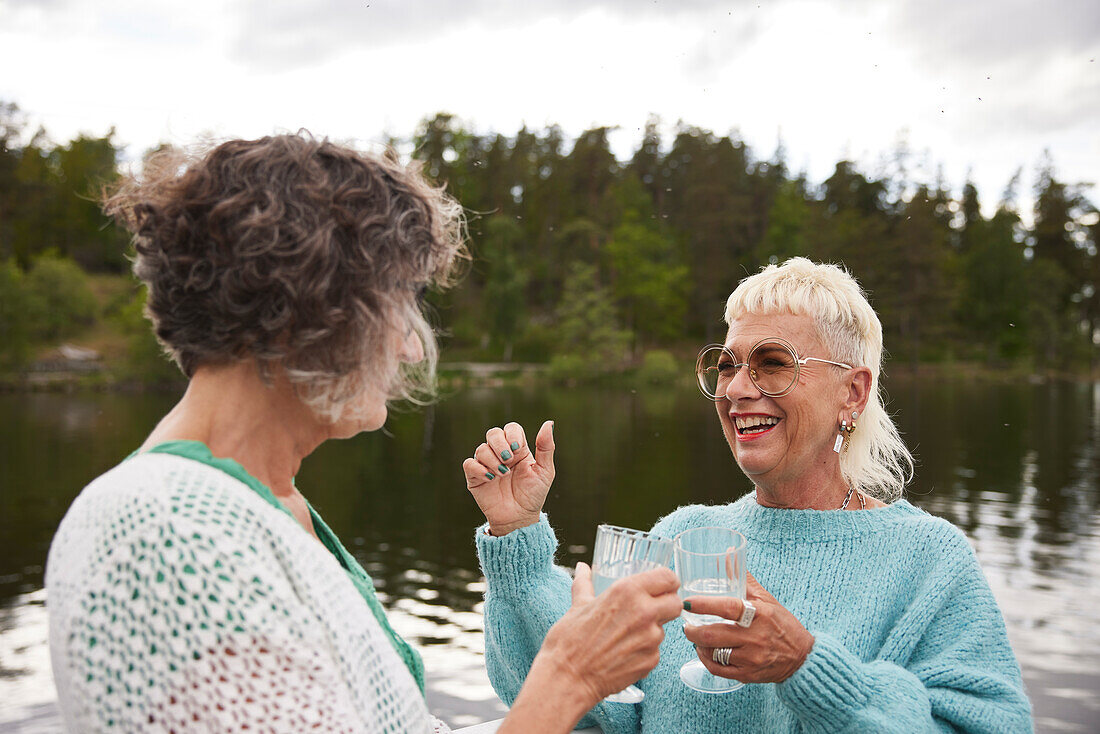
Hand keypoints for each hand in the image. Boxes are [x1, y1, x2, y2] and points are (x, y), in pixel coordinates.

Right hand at [462, 420, 554, 535]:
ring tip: (503, 474)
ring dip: (492, 460)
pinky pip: (469, 464)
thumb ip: (546, 447)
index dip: (512, 434)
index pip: (511, 428)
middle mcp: (500, 454)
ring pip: (481, 448)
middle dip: (500, 443)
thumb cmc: (533, 495)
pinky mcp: (475, 477)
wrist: (520, 518)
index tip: (517, 449)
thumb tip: (549, 423)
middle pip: (493, 433)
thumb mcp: (544, 471)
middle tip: (509, 460)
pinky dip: (478, 469)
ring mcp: (487, 465)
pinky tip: (490, 478)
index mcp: (518, 449)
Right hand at [535, 563, 681, 705]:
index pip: (668, 577)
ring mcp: (651, 638)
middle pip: (676, 602)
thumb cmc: (569, 640)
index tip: (663, 587)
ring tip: (625, 636)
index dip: (668, 582)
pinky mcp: (651, 660)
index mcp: (627, 591)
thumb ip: (585, 583)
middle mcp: (644, 612)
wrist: (568, 678)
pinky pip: (655, 650)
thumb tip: (582, 567)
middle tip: (651, 609)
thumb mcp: (578, 604)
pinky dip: (644, 651)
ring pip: (665, 628)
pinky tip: (624, 653)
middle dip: (667, 605)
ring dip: (652, 630)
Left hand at [682, 572, 813, 683]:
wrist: (802, 658)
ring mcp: (751, 658)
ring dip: (698, 644)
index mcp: (759, 614)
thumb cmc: (782, 624)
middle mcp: (755, 637)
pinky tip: (704, 651)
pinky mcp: (748, 674)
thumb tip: (727, 554)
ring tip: (695, 636)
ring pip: (713, 653)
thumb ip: (743, 579)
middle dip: (692, 630)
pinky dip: (706, 659)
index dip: (704, 604)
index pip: (728, 607)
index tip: (687, 602)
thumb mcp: (766, 599)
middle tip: (686, 624)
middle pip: (714, 635)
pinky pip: (718, 669)